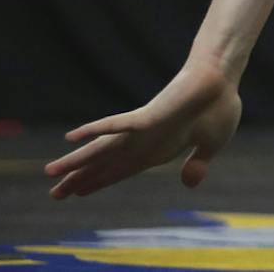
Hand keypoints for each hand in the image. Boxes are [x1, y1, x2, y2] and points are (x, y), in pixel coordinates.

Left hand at [44, 62, 241, 198]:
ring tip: (49, 173)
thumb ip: (197, 164)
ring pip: (102, 149)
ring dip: (76, 162)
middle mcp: (143, 142)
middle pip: (104, 164)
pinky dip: (95, 130)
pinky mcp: (147, 115)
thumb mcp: (211, 144)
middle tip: (54, 195)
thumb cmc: (218, 107)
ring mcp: (142, 129)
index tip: (77, 192)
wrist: (223, 79)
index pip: (120, 171)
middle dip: (79, 179)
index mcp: (158, 151)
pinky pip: (117, 124)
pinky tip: (71, 136)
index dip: (99, 182)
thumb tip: (189, 183)